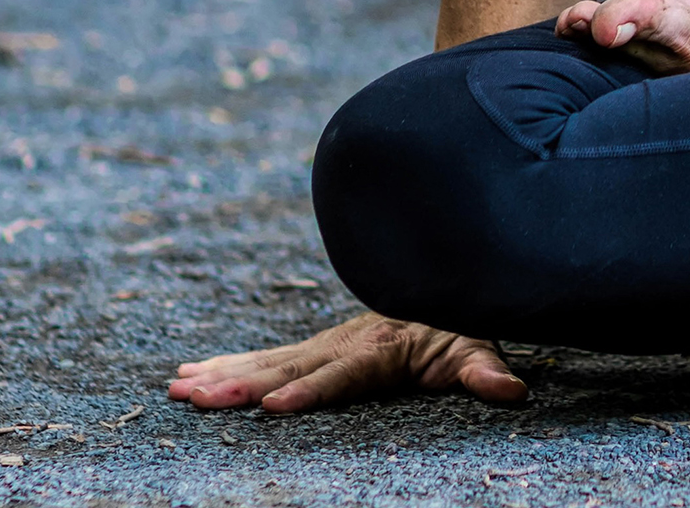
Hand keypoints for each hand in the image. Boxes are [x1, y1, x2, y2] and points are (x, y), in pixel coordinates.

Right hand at [170, 309, 523, 411]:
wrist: (447, 281)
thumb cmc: (464, 325)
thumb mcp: (480, 346)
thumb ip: (487, 371)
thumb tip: (511, 391)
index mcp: (385, 346)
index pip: (343, 374)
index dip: (310, 392)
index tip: (272, 408)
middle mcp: (347, 341)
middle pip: (290, 367)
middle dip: (242, 385)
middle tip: (197, 398)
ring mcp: (326, 342)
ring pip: (268, 360)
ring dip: (223, 374)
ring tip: (178, 388)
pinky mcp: (314, 347)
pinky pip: (266, 356)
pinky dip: (227, 363)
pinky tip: (187, 375)